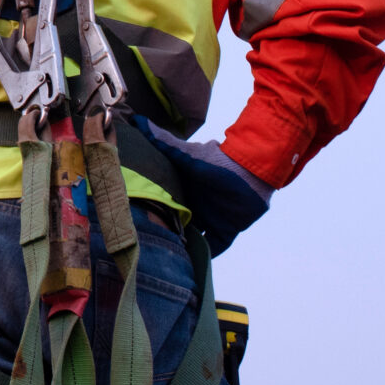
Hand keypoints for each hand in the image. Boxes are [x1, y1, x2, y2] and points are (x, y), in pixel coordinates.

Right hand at [130, 118, 271, 251]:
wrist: (251, 171)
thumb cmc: (216, 161)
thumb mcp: (183, 154)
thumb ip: (161, 141)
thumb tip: (136, 118)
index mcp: (182, 190)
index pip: (163, 204)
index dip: (150, 212)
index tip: (133, 221)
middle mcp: (194, 206)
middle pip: (175, 223)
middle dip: (164, 233)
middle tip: (145, 245)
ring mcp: (209, 220)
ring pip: (191, 238)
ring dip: (182, 247)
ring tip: (165, 260)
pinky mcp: (225, 230)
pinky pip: (213, 247)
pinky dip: (205, 256)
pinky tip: (191, 266)